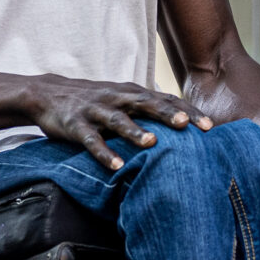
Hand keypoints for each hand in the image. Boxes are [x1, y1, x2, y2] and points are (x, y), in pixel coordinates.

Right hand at [27, 78, 209, 169]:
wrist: (49, 94)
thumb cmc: (96, 101)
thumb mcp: (124, 100)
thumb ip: (149, 109)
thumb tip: (185, 124)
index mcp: (132, 93)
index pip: (166, 100)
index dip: (188, 112)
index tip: (210, 127)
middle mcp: (117, 98)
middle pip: (147, 104)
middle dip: (168, 115)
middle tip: (189, 127)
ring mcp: (96, 111)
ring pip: (118, 121)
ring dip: (135, 131)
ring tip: (152, 143)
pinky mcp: (76, 126)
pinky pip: (91, 140)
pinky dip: (103, 153)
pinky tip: (116, 166)